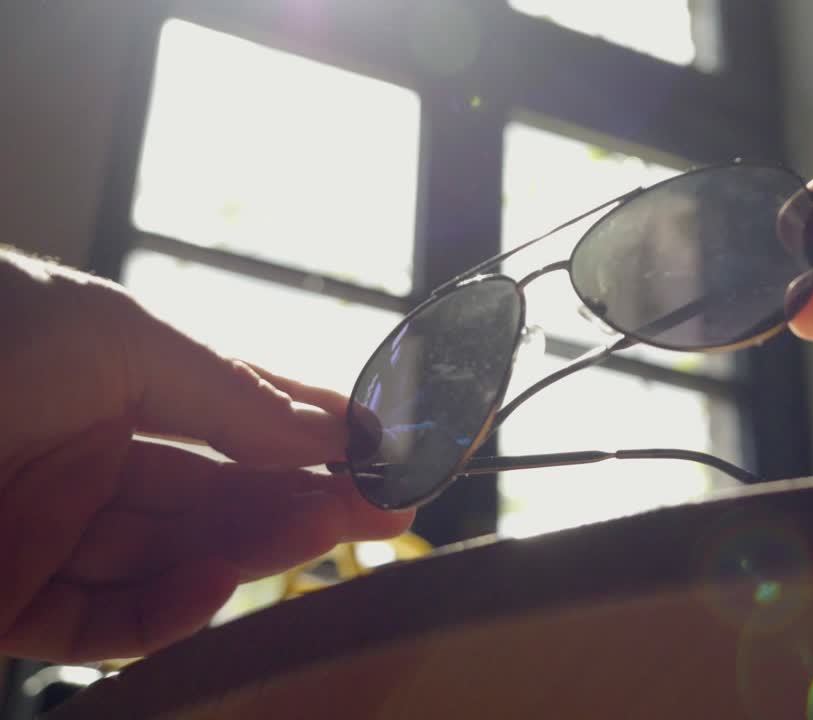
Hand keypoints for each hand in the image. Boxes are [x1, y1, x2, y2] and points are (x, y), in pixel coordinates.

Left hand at [0, 249, 411, 661]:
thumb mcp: (118, 340)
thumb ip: (227, 396)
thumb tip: (327, 429)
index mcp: (109, 380)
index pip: (234, 417)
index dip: (312, 436)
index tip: (385, 452)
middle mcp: (85, 457)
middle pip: (217, 494)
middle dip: (302, 499)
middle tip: (381, 508)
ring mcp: (48, 531)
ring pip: (175, 559)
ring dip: (253, 550)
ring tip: (319, 532)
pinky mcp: (7, 604)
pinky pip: (105, 624)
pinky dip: (167, 612)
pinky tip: (216, 579)